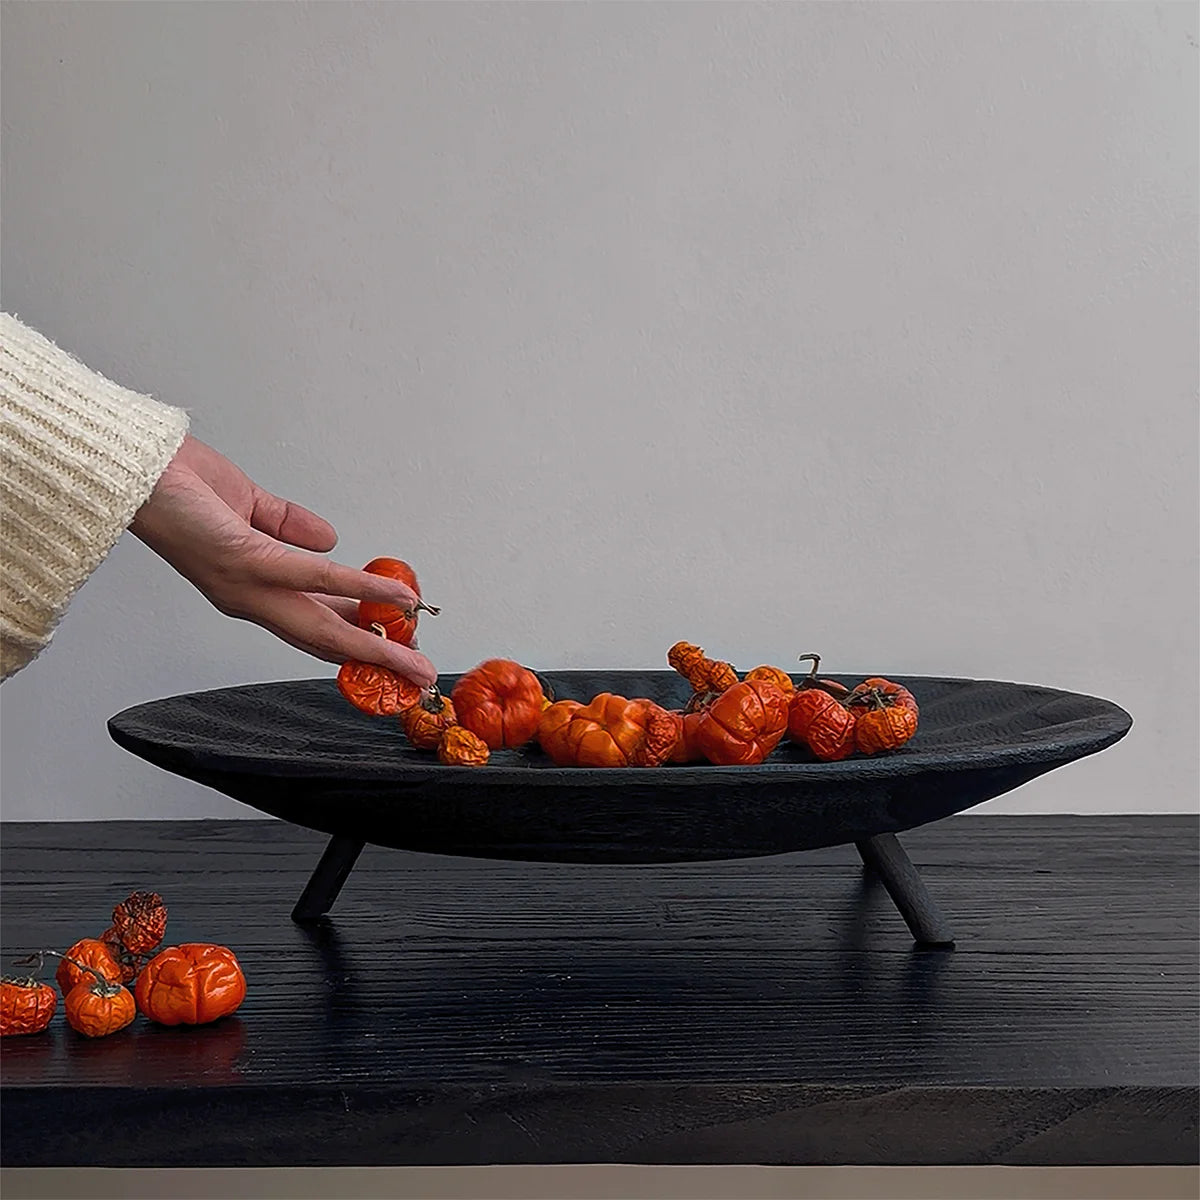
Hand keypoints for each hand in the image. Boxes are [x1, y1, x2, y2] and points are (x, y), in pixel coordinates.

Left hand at [130, 436, 436, 686]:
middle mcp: (249, 598)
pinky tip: (392, 597)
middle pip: (323, 641)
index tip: (396, 649)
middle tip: (417, 676)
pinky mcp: (245, 560)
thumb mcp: (249, 506)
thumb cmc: (177, 483)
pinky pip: (316, 577)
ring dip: (375, 645)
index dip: (357, 640)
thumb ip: (291, 526)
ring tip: (414, 658)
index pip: (312, 624)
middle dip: (375, 662)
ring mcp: (247, 585)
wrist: (129, 465)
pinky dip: (359, 589)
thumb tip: (332, 539)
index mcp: (250, 588)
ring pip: (323, 625)